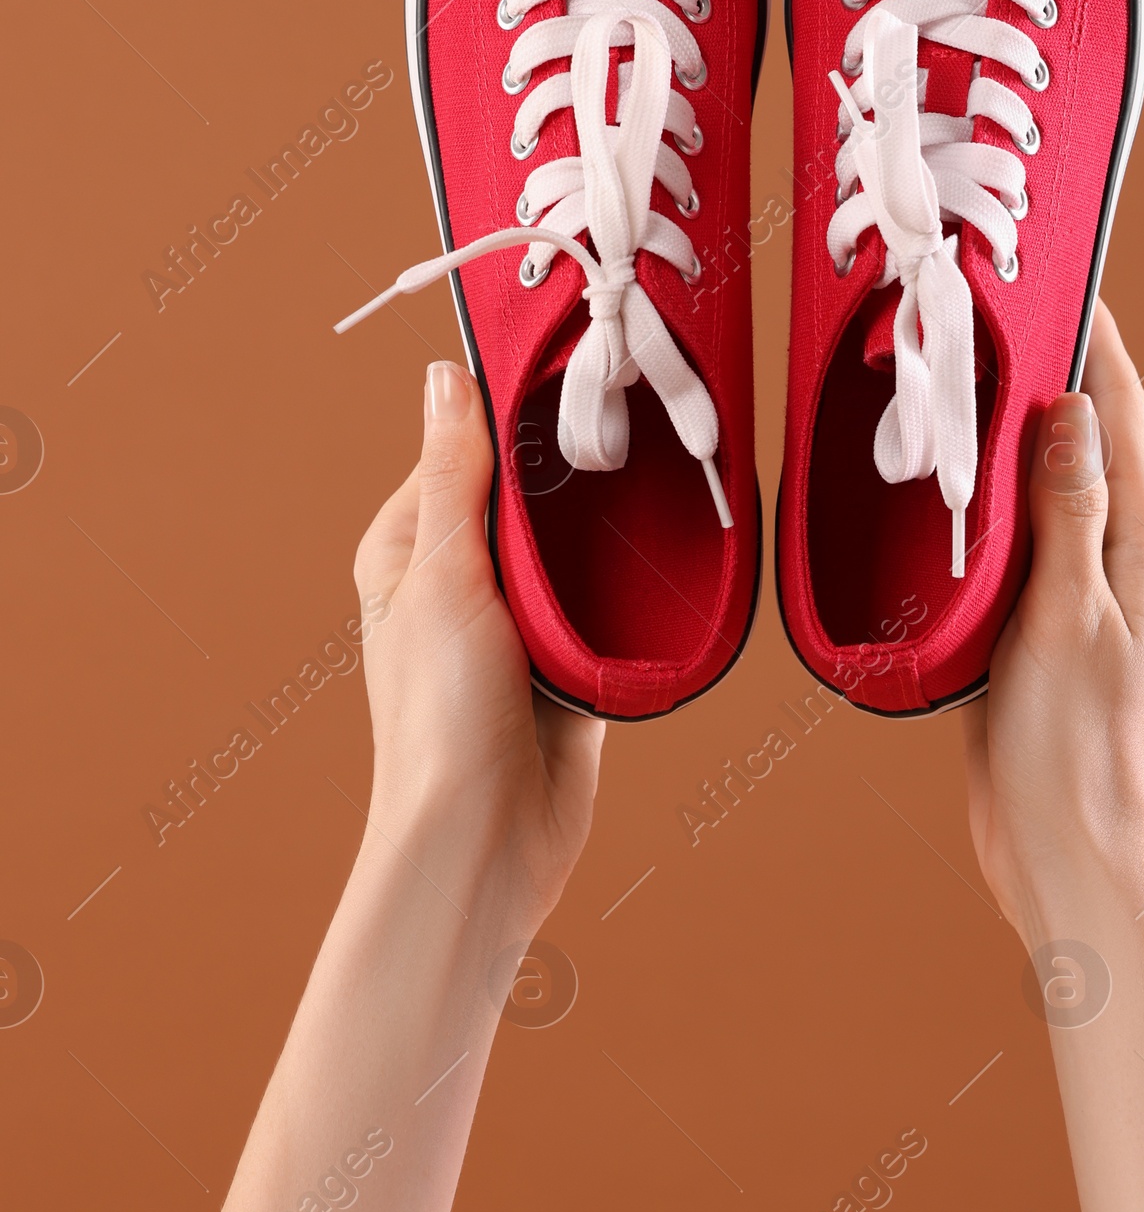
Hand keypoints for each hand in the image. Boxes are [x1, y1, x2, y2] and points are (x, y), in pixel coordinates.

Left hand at [354, 361, 603, 932]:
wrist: (487, 841)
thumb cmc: (439, 715)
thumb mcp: (441, 574)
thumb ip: (455, 474)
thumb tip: (444, 375)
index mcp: (408, 551)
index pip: (464, 450)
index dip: (514, 412)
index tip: (574, 370)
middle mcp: (458, 581)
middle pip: (526, 495)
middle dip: (571, 469)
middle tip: (632, 421)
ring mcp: (517, 622)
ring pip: (575, 545)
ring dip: (608, 527)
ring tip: (655, 478)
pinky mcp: (570, 661)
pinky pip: (609, 601)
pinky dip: (633, 584)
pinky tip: (666, 550)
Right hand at [963, 302, 1143, 938]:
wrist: (1064, 850)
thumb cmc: (1075, 747)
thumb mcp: (1069, 616)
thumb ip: (1070, 511)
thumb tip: (1072, 408)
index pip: (1124, 411)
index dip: (1096, 338)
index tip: (1061, 272)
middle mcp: (1120, 551)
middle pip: (1086, 432)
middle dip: (1048, 364)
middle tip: (990, 302)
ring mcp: (1078, 582)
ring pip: (1043, 476)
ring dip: (1009, 422)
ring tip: (959, 361)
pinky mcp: (1035, 615)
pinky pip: (1012, 527)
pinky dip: (982, 486)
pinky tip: (940, 469)